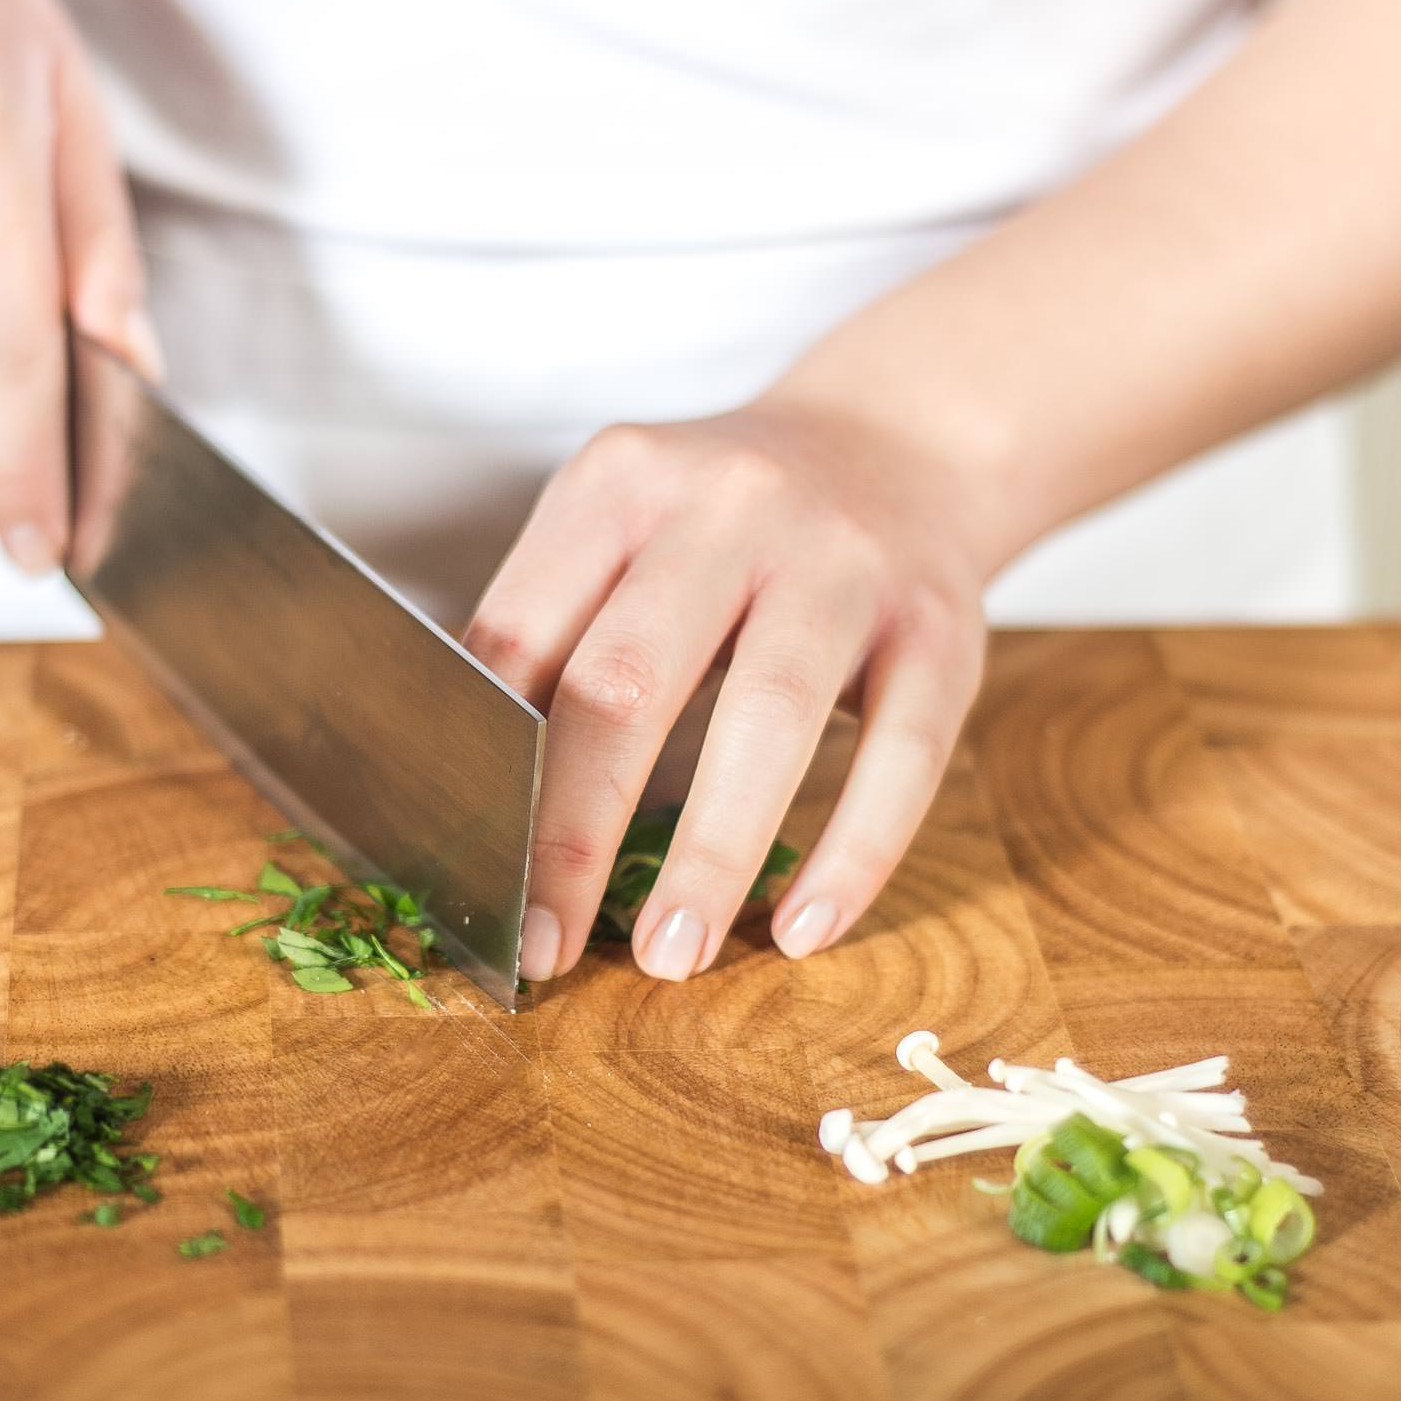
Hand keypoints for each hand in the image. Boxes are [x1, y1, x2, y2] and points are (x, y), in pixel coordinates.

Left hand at [464, 402, 991, 981]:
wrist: (895, 447)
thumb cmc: (719, 528)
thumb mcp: (619, 531)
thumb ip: (548, 635)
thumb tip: (459, 801)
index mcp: (618, 486)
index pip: (520, 639)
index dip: (484, 772)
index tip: (470, 883)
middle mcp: (729, 508)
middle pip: (629, 680)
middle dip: (575, 832)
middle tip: (547, 949)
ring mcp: (843, 563)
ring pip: (771, 715)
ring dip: (713, 853)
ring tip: (671, 953)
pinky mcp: (941, 626)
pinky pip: (903, 753)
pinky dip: (854, 853)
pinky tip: (803, 931)